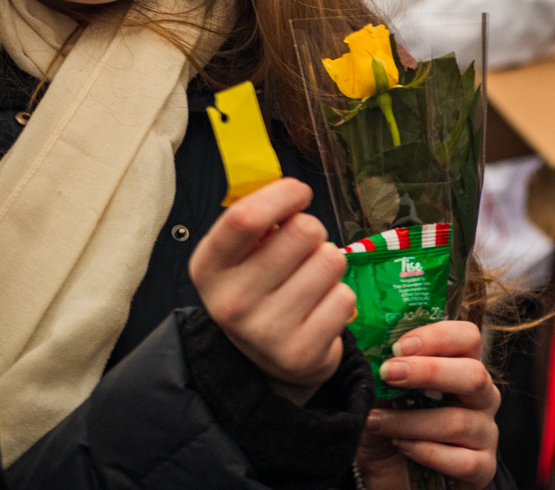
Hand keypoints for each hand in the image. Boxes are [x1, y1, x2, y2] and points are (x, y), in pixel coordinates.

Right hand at [189, 177, 353, 401]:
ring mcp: (265, 331)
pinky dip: (339, 297)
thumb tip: (293, 192)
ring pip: (330, 260)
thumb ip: (259, 218)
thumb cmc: (259, 287)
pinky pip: (344, 296)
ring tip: (309, 282)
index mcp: (209, 268)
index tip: (299, 193)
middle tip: (301, 253)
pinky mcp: (301, 353)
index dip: (284, 195)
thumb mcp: (240, 254)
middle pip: (304, 231)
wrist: (265, 361)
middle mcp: (231, 302)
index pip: (245, 217)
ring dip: (328, 264)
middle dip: (312, 232)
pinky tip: (318, 310)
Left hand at [356, 321, 501, 489]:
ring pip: (457, 421)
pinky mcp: (483, 467)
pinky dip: (426, 453)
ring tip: (377, 422)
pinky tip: (402, 448)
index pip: (467, 338)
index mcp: (463, 368)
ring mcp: (486, 433)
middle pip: (473, 374)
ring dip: (410, 421)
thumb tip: (369, 350)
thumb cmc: (395, 431)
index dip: (437, 337)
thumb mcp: (384, 399)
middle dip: (429, 371)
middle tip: (388, 372)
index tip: (399, 345)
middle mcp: (482, 397)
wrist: (399, 480)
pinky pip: (462, 460)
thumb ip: (385, 375)